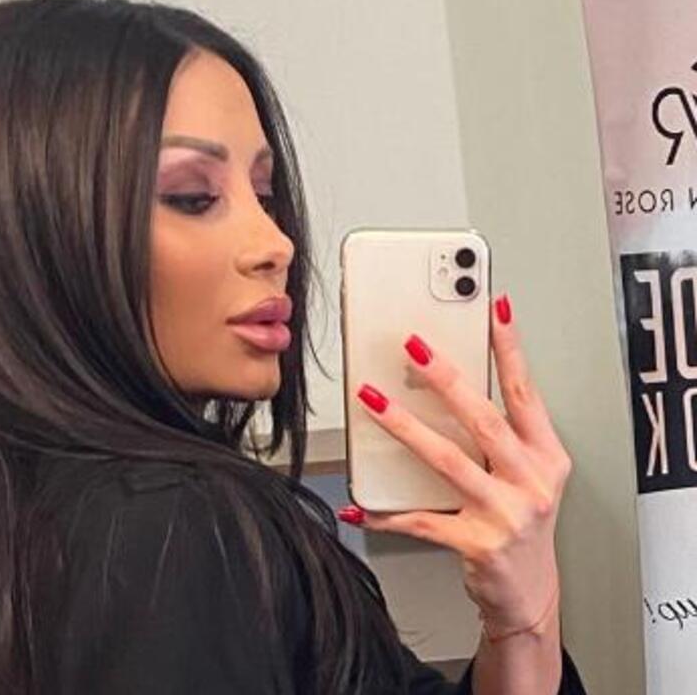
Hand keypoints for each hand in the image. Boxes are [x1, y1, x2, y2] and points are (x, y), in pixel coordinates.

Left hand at [339, 293, 571, 636]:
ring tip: (372, 400)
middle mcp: (531, 481)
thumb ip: (496, 434)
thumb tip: (444, 381)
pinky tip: (359, 503)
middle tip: (414, 346)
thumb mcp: (524, 474)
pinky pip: (421, 519)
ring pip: (447, 461)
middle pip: (483, 420)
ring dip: (404, 427)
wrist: (528, 594)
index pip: (524, 392)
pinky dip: (385, 512)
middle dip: (446, 379)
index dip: (510, 349)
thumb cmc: (519, 523)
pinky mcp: (477, 543)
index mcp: (545, 457)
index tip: (494, 309)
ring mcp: (506, 514)